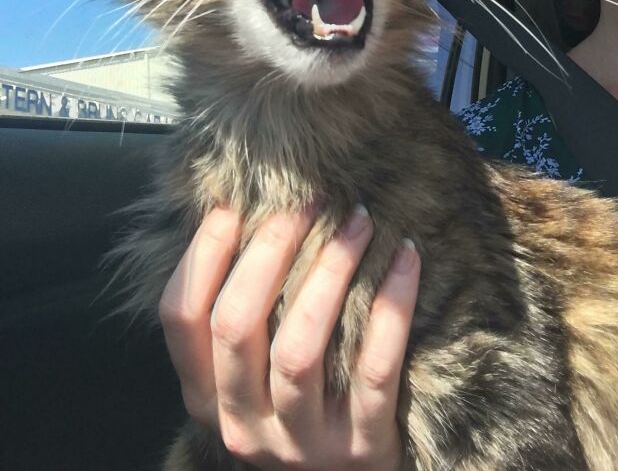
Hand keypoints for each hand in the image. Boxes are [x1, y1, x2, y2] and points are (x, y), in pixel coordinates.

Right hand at [159, 206, 420, 469]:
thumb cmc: (300, 401)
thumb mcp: (253, 372)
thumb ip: (245, 312)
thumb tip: (248, 212)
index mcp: (206, 395)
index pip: (181, 317)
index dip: (203, 253)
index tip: (234, 203)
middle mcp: (243, 423)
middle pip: (236, 325)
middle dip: (270, 251)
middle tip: (306, 201)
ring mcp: (301, 442)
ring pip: (300, 348)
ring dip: (329, 272)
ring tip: (358, 221)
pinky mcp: (362, 447)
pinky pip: (374, 369)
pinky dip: (392, 308)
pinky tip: (405, 258)